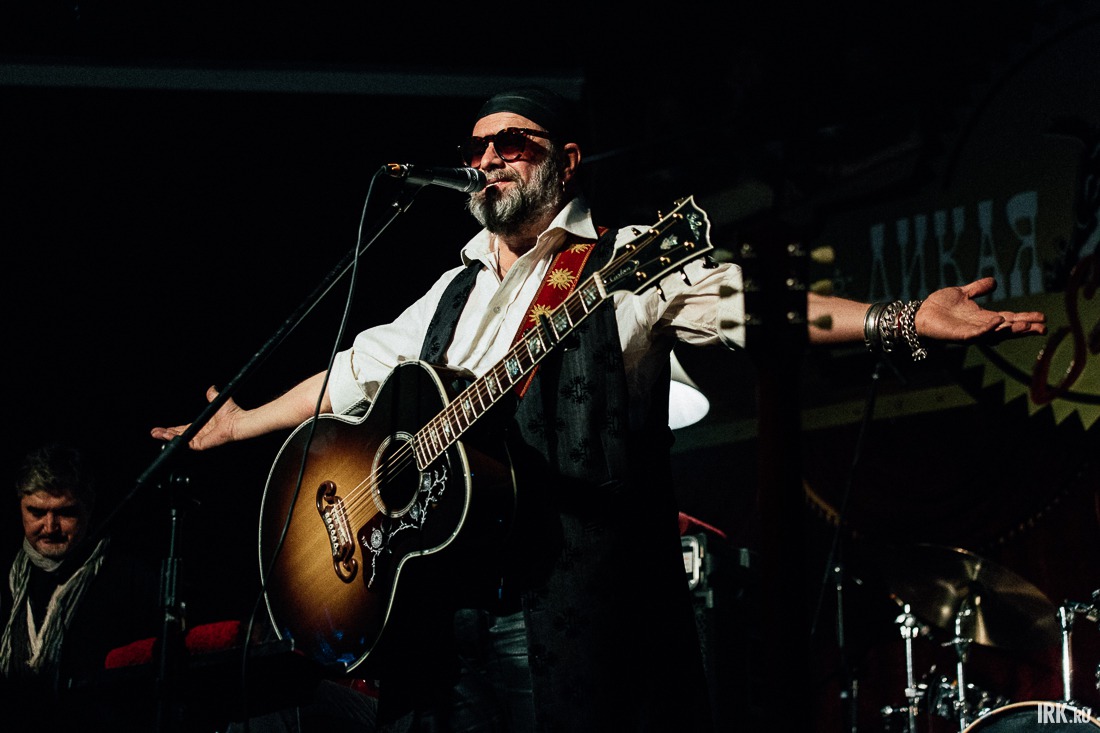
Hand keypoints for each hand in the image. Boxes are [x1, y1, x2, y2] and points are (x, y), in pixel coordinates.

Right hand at [150, 385, 242, 449]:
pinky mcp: (202, 444)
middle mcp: (201, 434)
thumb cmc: (232, 413)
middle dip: (165, 434)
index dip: (173, 428)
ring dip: (167, 436)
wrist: (238, 421)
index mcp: (203, 426)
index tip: (163, 427)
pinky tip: (167, 435)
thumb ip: (212, 395)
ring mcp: (201, 440)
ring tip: (157, 434)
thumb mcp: (216, 402)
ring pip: (180, 439)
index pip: (184, 429)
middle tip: (155, 432)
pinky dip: (176, 438)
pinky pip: (186, 442)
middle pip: (179, 435)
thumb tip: (211, 388)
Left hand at [917, 277, 1045, 341]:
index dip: (1025, 318)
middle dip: (1024, 328)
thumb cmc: (940, 306)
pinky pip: (976, 334)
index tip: (1042, 318)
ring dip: (1010, 330)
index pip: (1009, 319)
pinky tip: (997, 321)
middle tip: (1043, 328)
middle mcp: (981, 327)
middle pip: (1007, 329)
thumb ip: (978, 289)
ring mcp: (971, 332)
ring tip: (1025, 326)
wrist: (919, 314)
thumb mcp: (962, 293)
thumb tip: (994, 282)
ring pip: (995, 333)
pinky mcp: (959, 335)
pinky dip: (987, 329)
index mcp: (983, 317)